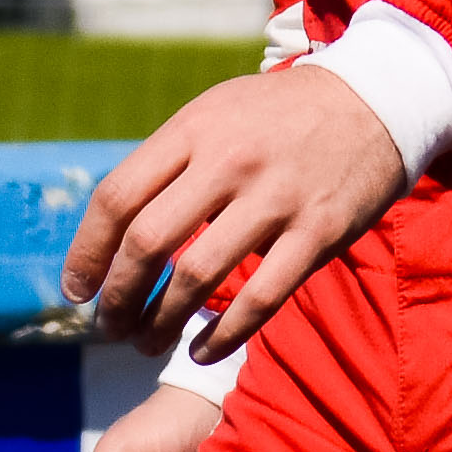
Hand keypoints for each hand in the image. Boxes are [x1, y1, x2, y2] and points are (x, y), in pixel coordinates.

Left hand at [59, 62, 410, 365]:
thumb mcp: (214, 114)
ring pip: (197, 278)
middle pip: (147, 243)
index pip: (116, 197)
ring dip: (161, 323)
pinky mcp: (317, 233)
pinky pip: (259, 299)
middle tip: (110, 326)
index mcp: (193, 130)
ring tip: (147, 343)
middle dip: (118, 298)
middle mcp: (229, 161)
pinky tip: (201, 350)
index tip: (77, 290)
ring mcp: (275, 198)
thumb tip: (111, 231)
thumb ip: (168, 163)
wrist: (374, 101)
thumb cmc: (277, 117)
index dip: (87, 253)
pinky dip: (223, 335)